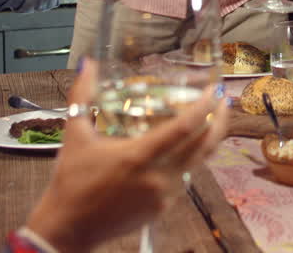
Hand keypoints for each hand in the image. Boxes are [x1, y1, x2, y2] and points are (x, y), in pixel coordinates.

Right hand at [24, 61, 228, 252]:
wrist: (68, 229)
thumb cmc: (70, 183)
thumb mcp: (75, 135)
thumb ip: (82, 96)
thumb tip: (87, 64)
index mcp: (138, 156)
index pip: (185, 128)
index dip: (205, 107)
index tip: (216, 91)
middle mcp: (157, 177)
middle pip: (203, 145)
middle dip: (219, 120)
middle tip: (223, 99)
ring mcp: (163, 195)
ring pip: (197, 163)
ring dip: (207, 140)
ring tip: (211, 120)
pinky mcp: (162, 209)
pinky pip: (184, 179)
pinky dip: (189, 160)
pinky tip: (187, 148)